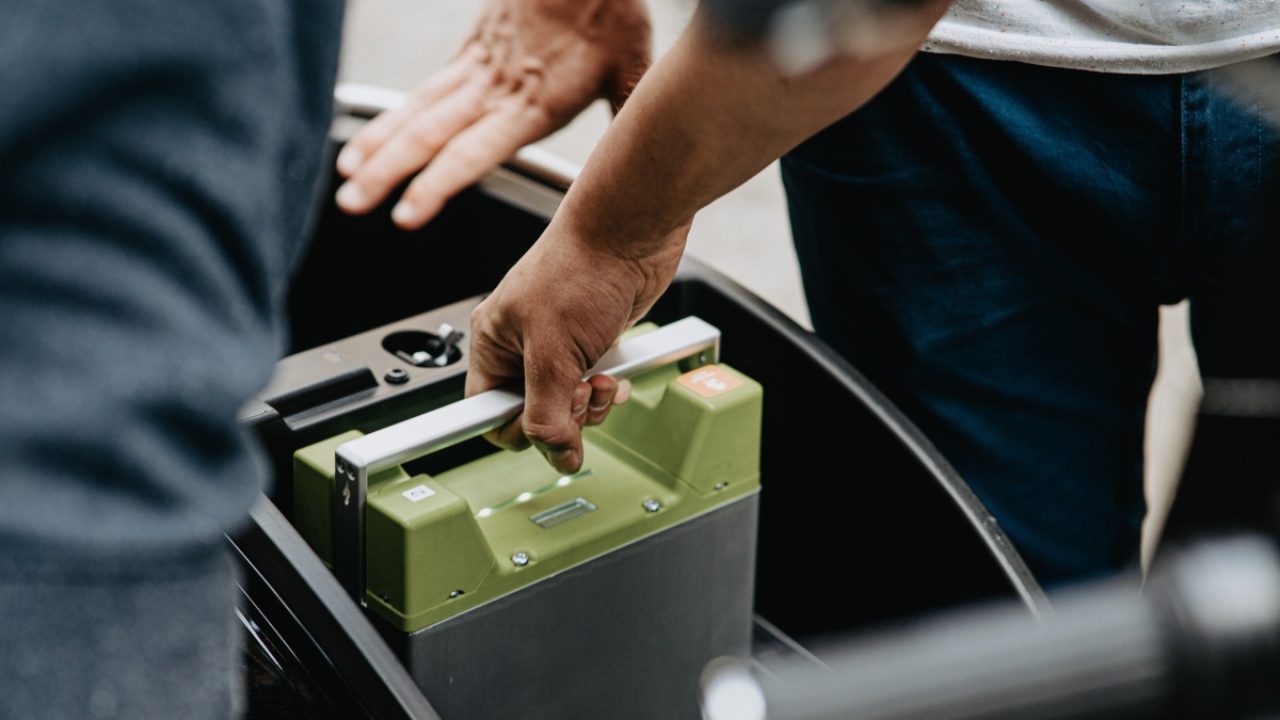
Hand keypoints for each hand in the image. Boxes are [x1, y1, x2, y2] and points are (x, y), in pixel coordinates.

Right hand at [334, 0, 650, 228]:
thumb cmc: (609, 10)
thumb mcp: (632, 70)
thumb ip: (630, 118)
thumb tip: (651, 166)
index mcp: (535, 101)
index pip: (474, 149)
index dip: (438, 182)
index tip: (406, 213)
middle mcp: (496, 88)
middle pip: (431, 134)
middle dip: (388, 173)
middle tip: (352, 204)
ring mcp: (477, 70)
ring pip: (416, 112)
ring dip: (378, 148)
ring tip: (345, 180)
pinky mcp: (470, 56)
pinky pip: (421, 93)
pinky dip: (387, 120)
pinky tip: (363, 144)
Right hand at [465, 221, 686, 473]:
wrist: (631, 232)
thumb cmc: (582, 267)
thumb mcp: (554, 353)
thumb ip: (548, 413)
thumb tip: (555, 455)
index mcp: (492, 342)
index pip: (487, 412)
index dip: (516, 430)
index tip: (543, 434)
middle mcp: (521, 344)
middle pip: (532, 414)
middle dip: (564, 415)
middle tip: (581, 393)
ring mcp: (559, 344)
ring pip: (567, 404)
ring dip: (590, 405)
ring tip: (601, 382)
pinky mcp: (592, 342)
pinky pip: (593, 386)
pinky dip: (608, 389)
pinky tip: (615, 374)